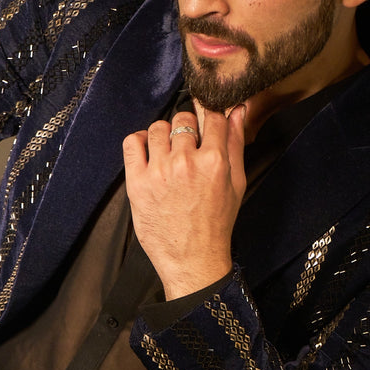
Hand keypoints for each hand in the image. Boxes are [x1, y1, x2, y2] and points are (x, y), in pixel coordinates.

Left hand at [122, 104, 246, 299]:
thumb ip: (235, 143)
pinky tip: (147, 152)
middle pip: (182, 120)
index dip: (208, 117)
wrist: (193, 259)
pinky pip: (132, 143)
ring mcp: (159, 171)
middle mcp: (185, 162)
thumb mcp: (236, 182)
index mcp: (214, 161)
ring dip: (163, 135)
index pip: (211, 117)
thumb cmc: (216, 223)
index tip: (205, 125)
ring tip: (167, 152)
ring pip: (157, 128)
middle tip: (186, 146)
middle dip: (186, 129)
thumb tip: (237, 111)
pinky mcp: (137, 182)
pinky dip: (139, 141)